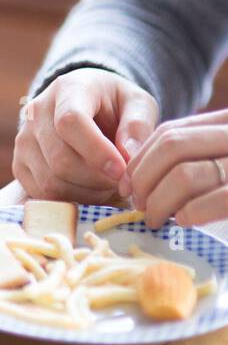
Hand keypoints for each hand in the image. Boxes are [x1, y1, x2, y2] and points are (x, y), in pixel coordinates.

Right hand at [13, 67, 157, 201]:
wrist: (85, 105)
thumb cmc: (115, 105)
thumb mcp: (138, 104)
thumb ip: (138, 127)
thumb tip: (129, 157)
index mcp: (67, 89)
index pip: (70, 122)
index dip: (96, 151)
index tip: (121, 170)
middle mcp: (36, 112)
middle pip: (60, 158)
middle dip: (97, 179)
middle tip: (122, 180)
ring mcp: (23, 139)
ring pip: (50, 181)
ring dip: (86, 193)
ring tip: (107, 183)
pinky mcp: (19, 163)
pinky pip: (42, 194)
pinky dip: (70, 200)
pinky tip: (89, 189)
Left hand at [123, 109, 227, 227]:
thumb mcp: (218, 154)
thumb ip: (190, 152)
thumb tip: (137, 173)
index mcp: (226, 123)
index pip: (170, 132)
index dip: (140, 159)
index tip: (126, 185)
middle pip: (172, 147)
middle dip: (144, 179)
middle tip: (137, 205)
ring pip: (185, 175)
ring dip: (160, 201)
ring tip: (155, 219)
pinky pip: (217, 199)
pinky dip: (191, 212)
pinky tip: (183, 221)